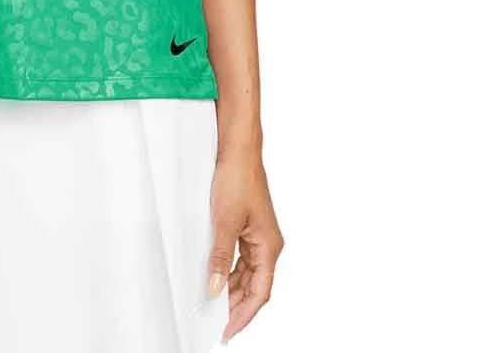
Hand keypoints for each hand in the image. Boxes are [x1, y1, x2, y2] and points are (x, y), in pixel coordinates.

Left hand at [207, 147, 283, 342]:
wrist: (237, 151)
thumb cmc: (238, 179)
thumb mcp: (224, 222)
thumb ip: (220, 257)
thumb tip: (215, 288)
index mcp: (269, 247)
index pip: (260, 292)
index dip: (244, 314)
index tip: (228, 330)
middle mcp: (267, 245)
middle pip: (254, 286)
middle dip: (236, 305)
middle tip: (215, 321)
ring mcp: (257, 236)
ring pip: (246, 273)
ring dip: (230, 288)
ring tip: (211, 304)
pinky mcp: (246, 227)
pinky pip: (239, 258)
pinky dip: (227, 270)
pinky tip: (214, 277)